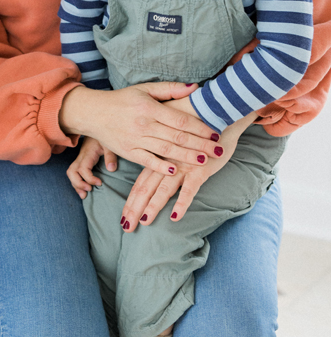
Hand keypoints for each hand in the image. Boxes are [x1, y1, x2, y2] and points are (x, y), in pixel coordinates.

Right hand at [60, 82, 219, 173]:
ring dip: (187, 156)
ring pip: (166, 150)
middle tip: (218, 150)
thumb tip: (195, 88)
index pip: (181, 120)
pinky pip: (147, 161)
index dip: (200, 127)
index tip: (215, 133)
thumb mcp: (144, 89)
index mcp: (149, 108)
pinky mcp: (128, 152)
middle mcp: (144, 124)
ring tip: (204, 161)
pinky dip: (161, 167)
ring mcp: (135, 139)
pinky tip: (175, 171)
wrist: (92, 112)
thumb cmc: (122, 100)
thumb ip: (170, 89)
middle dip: (200, 145)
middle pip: (177, 136)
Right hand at [66, 137, 116, 197]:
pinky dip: (77, 182)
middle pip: (71, 172)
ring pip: (71, 173)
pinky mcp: (82, 161)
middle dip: (78, 184)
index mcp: (88, 154)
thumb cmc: (106, 136)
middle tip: (89, 190)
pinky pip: (74, 173)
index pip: (82, 169)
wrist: (99, 126)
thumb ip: (111, 156)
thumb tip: (111, 170)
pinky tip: (84, 189)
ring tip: (85, 195)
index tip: (100, 183)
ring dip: (76, 185)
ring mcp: (80, 159)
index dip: (89, 179)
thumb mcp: (110, 144)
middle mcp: (81, 157)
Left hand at [120, 113, 255, 229]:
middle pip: (146, 189)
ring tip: (144, 221)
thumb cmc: (192, 121)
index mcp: (158, 157)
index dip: (131, 200)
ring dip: (153, 207)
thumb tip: (158, 165)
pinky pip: (189, 189)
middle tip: (127, 227)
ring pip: (163, 190)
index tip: (123, 216)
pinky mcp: (199, 169)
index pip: (140, 183)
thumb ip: (164, 150)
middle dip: (135, 209)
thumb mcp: (173, 136)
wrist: (213, 108)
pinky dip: (182, 203)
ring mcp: (182, 166)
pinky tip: (175, 216)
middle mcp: (166, 163)